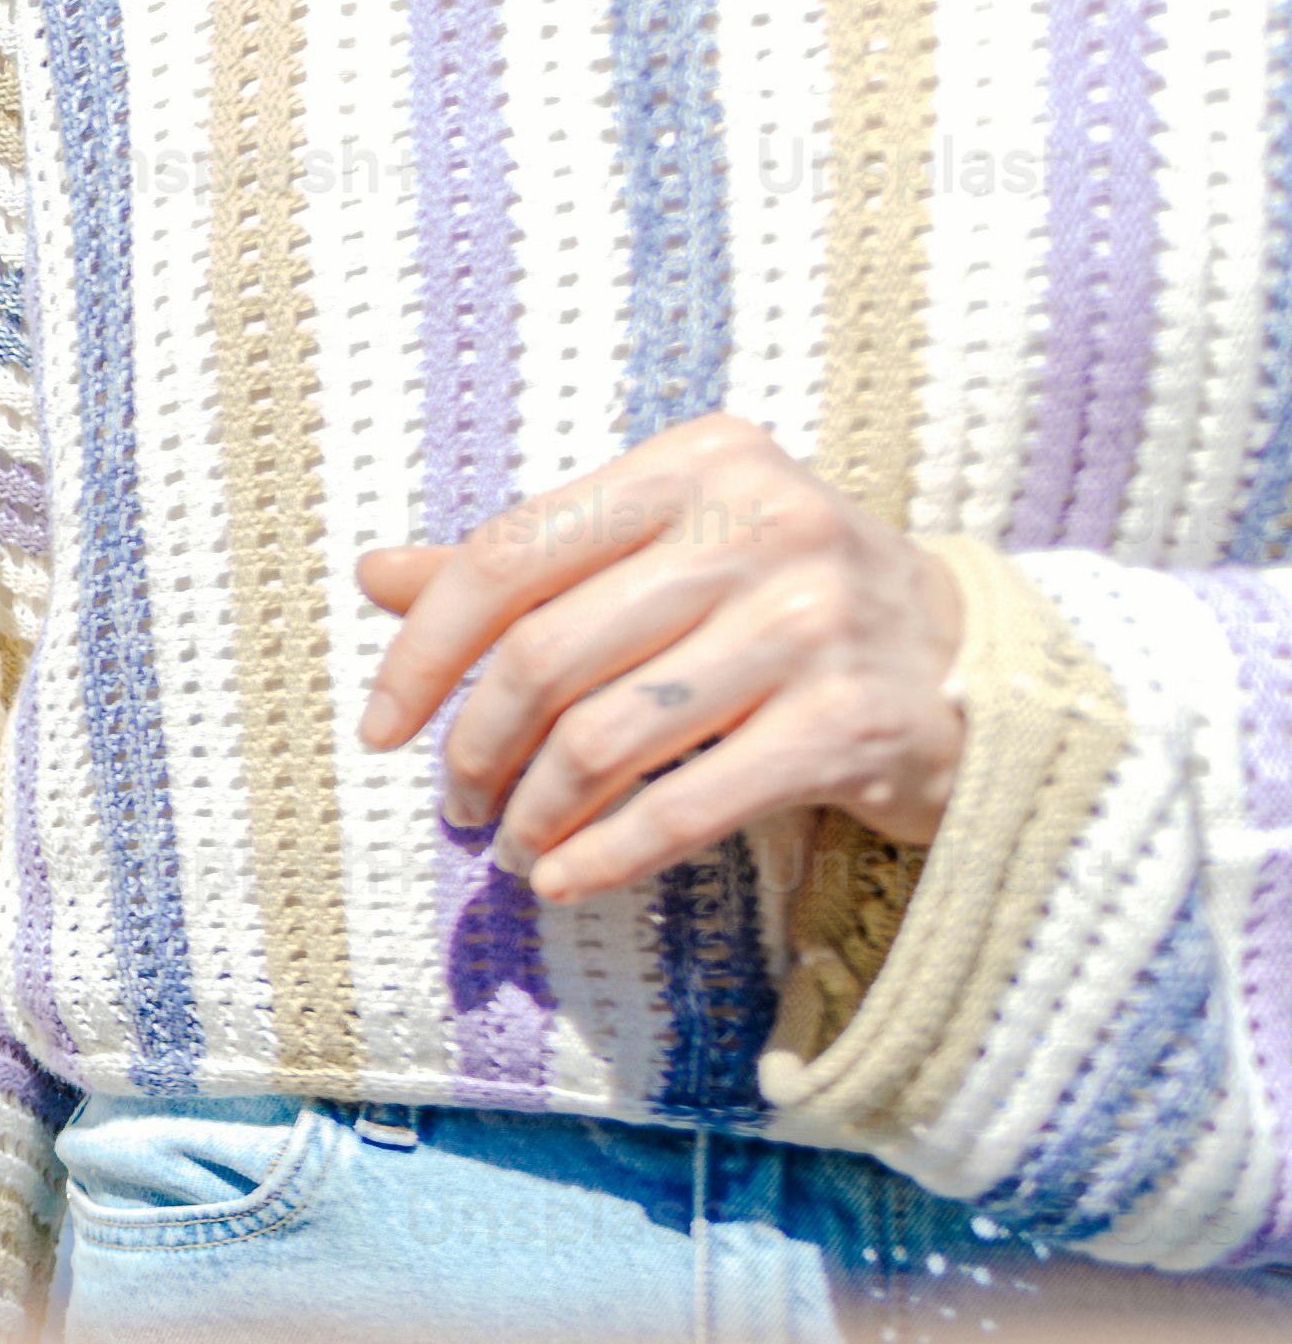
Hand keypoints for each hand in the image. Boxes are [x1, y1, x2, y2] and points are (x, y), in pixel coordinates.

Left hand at [354, 413, 969, 898]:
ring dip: (535, 815)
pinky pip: (686, 805)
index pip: (508, 556)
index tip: (379, 730)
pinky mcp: (855, 722)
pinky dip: (605, 856)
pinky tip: (566, 879)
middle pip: (546, 657)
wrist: (968, 665)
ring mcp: (817, 620)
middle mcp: (764, 523)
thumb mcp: (665, 556)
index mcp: (700, 464)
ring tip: (515, 848)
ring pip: (605, 738)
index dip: (422, 653)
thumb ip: (530, 566)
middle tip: (459, 806)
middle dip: (475, 750)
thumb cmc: (778, 606)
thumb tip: (375, 573)